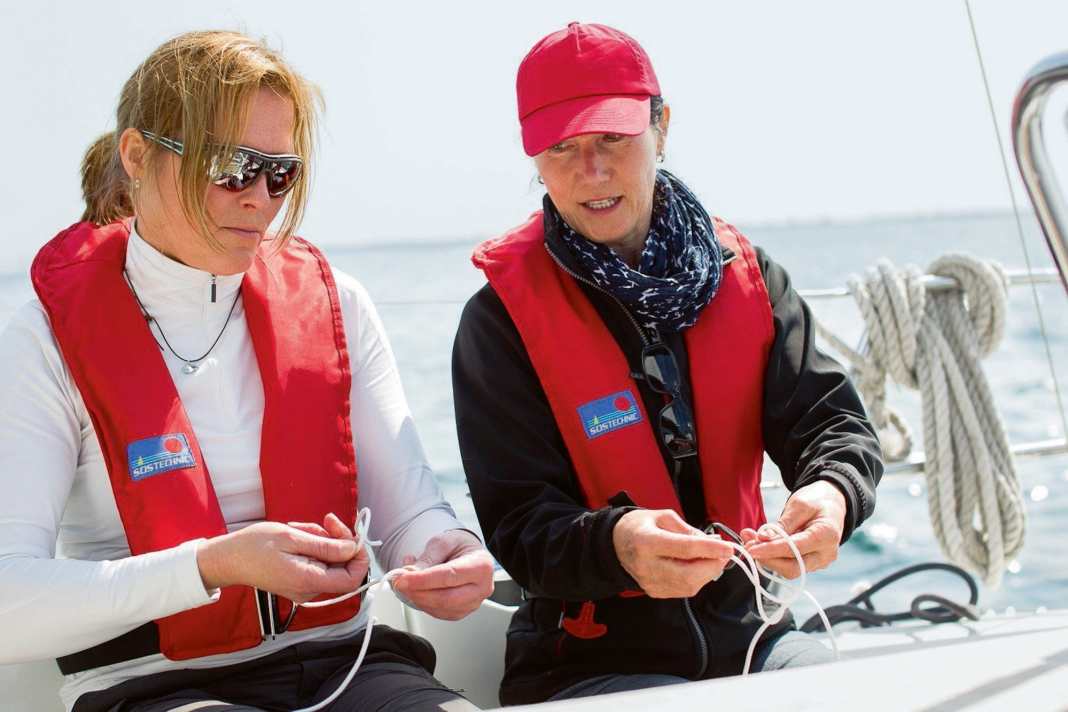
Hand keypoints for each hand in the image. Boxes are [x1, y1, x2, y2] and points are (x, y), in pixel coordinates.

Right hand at [197, 513, 369, 602]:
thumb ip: (326, 546)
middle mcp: (309, 590)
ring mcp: (304, 587)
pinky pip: (318, 562)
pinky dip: (314, 546)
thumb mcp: (292, 538)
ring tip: (302, 528)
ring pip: (331, 561)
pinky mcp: (300, 581)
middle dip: (338, 541)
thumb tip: (353, 549)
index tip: (353, 535)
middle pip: (342, 567)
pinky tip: (299, 535)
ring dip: (323, 540)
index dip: (359, 557)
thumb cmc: (254, 546)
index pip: (351, 579)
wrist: (228, 558)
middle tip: (325, 521)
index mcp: (308, 581)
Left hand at [391, 530, 494, 620]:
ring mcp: (472, 603)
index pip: (449, 576)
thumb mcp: (443, 542)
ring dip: (417, 598)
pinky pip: (438, 613)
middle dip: (417, 592)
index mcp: (480, 565)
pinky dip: (422, 603)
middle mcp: (481, 588)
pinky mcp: (461, 612)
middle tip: (398, 583)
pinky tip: (415, 590)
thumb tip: (410, 573)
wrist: (468, 554)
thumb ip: (427, 558)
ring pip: (440, 609)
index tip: (403, 579)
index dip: (423, 580)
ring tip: (405, 582)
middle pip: (446, 598)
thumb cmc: (459, 547)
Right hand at [612, 509, 734, 597]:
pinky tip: (698, 567)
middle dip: (713, 566)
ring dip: (707, 573)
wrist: (614, 544)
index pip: (685, 549)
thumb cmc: (640, 526)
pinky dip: (697, 579)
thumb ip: (688, 530)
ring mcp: (650, 583)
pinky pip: (683, 590)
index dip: (710, 549)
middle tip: (724, 554)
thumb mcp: (663, 517)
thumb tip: (714, 543)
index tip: (729, 547)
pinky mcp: (654, 592)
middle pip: (689, 575)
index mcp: (646, 542)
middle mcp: (647, 566)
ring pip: (689, 586)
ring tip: (712, 558)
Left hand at [741, 480, 846, 578]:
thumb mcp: (799, 505)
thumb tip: (762, 539)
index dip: (770, 551)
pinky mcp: (809, 563)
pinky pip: (788, 564)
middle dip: (767, 558)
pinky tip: (760, 543)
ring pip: (788, 569)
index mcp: (827, 536)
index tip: (750, 549)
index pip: (795, 549)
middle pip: (792, 568)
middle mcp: (825, 554)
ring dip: (767, 557)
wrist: (831, 504)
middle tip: (747, 543)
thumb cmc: (816, 501)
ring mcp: (818, 561)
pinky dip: (772, 556)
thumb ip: (782, 524)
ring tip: (750, 539)